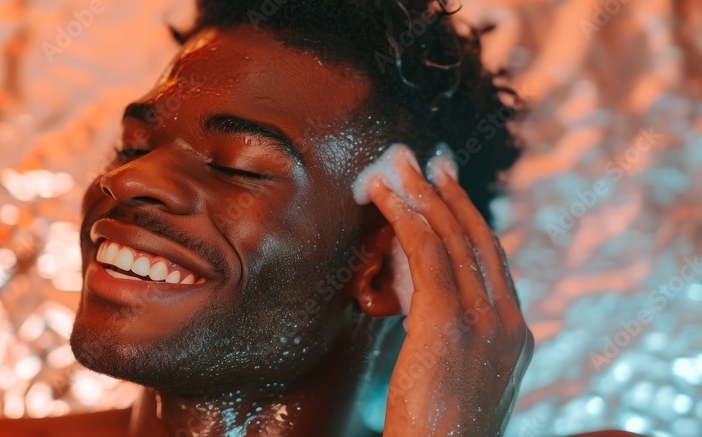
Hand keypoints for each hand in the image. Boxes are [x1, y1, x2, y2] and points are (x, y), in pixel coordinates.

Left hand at [363, 145, 533, 435]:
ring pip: (452, 239)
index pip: (493, 265)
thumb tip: (419, 306)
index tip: (449, 192)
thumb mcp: (456, 379)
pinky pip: (427, 253)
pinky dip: (405, 216)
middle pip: (479, 241)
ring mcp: (486, 322)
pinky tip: (384, 195)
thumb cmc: (438, 433)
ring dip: (421, 195)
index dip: (470, 222)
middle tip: (427, 160)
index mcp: (515, 338)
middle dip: (450, 195)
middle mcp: (509, 324)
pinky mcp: (451, 323)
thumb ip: (452, 339)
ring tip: (397, 165)